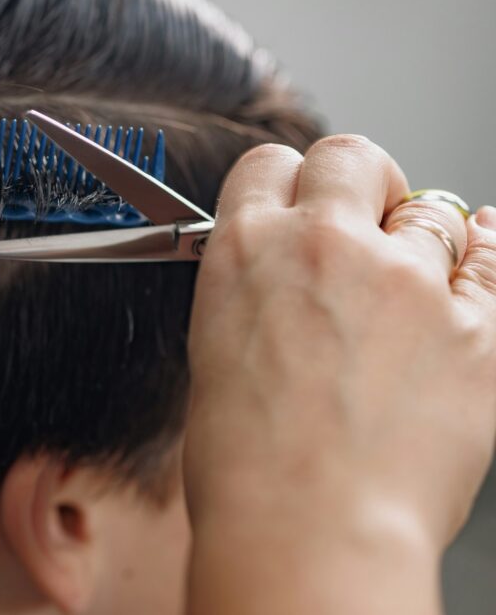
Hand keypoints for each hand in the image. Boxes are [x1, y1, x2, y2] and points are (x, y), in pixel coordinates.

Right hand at [184, 135, 495, 613]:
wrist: (308, 530)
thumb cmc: (248, 466)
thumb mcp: (217, 354)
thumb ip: (257, 295)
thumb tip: (286, 282)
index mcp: (244, 251)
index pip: (269, 164)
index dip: (289, 184)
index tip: (303, 205)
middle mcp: (323, 246)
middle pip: (352, 155)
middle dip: (359, 184)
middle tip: (362, 225)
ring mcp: (405, 280)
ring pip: (432, 211)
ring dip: (419, 242)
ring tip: (406, 296)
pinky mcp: (475, 325)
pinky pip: (494, 259)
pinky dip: (485, 259)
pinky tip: (475, 264)